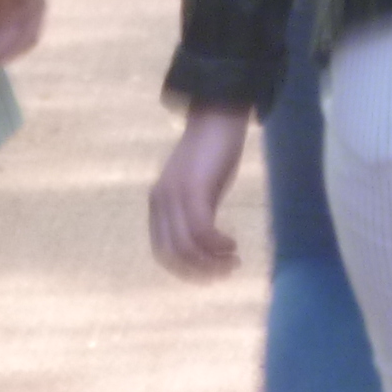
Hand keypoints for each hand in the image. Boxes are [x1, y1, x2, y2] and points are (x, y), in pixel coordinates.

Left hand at [148, 104, 252, 278]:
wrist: (217, 116)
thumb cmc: (211, 152)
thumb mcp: (199, 189)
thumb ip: (195, 214)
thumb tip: (204, 246)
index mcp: (159, 204)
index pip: (162, 252)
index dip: (185, 271)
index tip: (209, 275)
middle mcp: (161, 202)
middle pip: (172, 255)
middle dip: (199, 272)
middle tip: (224, 274)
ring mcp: (176, 195)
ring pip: (187, 247)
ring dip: (211, 262)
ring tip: (232, 263)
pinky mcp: (194, 189)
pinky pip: (202, 231)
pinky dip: (217, 245)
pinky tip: (232, 245)